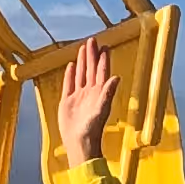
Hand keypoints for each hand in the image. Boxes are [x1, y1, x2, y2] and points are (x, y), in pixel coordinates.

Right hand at [53, 38, 119, 167]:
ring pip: (81, 74)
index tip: (104, 46)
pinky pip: (69, 84)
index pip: (101, 72)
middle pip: (91, 69)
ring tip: (83, 48)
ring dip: (82, 62)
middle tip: (92, 40)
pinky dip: (70, 75)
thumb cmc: (92, 130)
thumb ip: (108, 93)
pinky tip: (70, 66)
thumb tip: (116, 77)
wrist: (79, 143)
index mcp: (99, 93)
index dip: (103, 59)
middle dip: (92, 55)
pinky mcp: (67, 102)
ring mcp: (79, 96)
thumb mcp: (101, 110)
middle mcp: (90, 92)